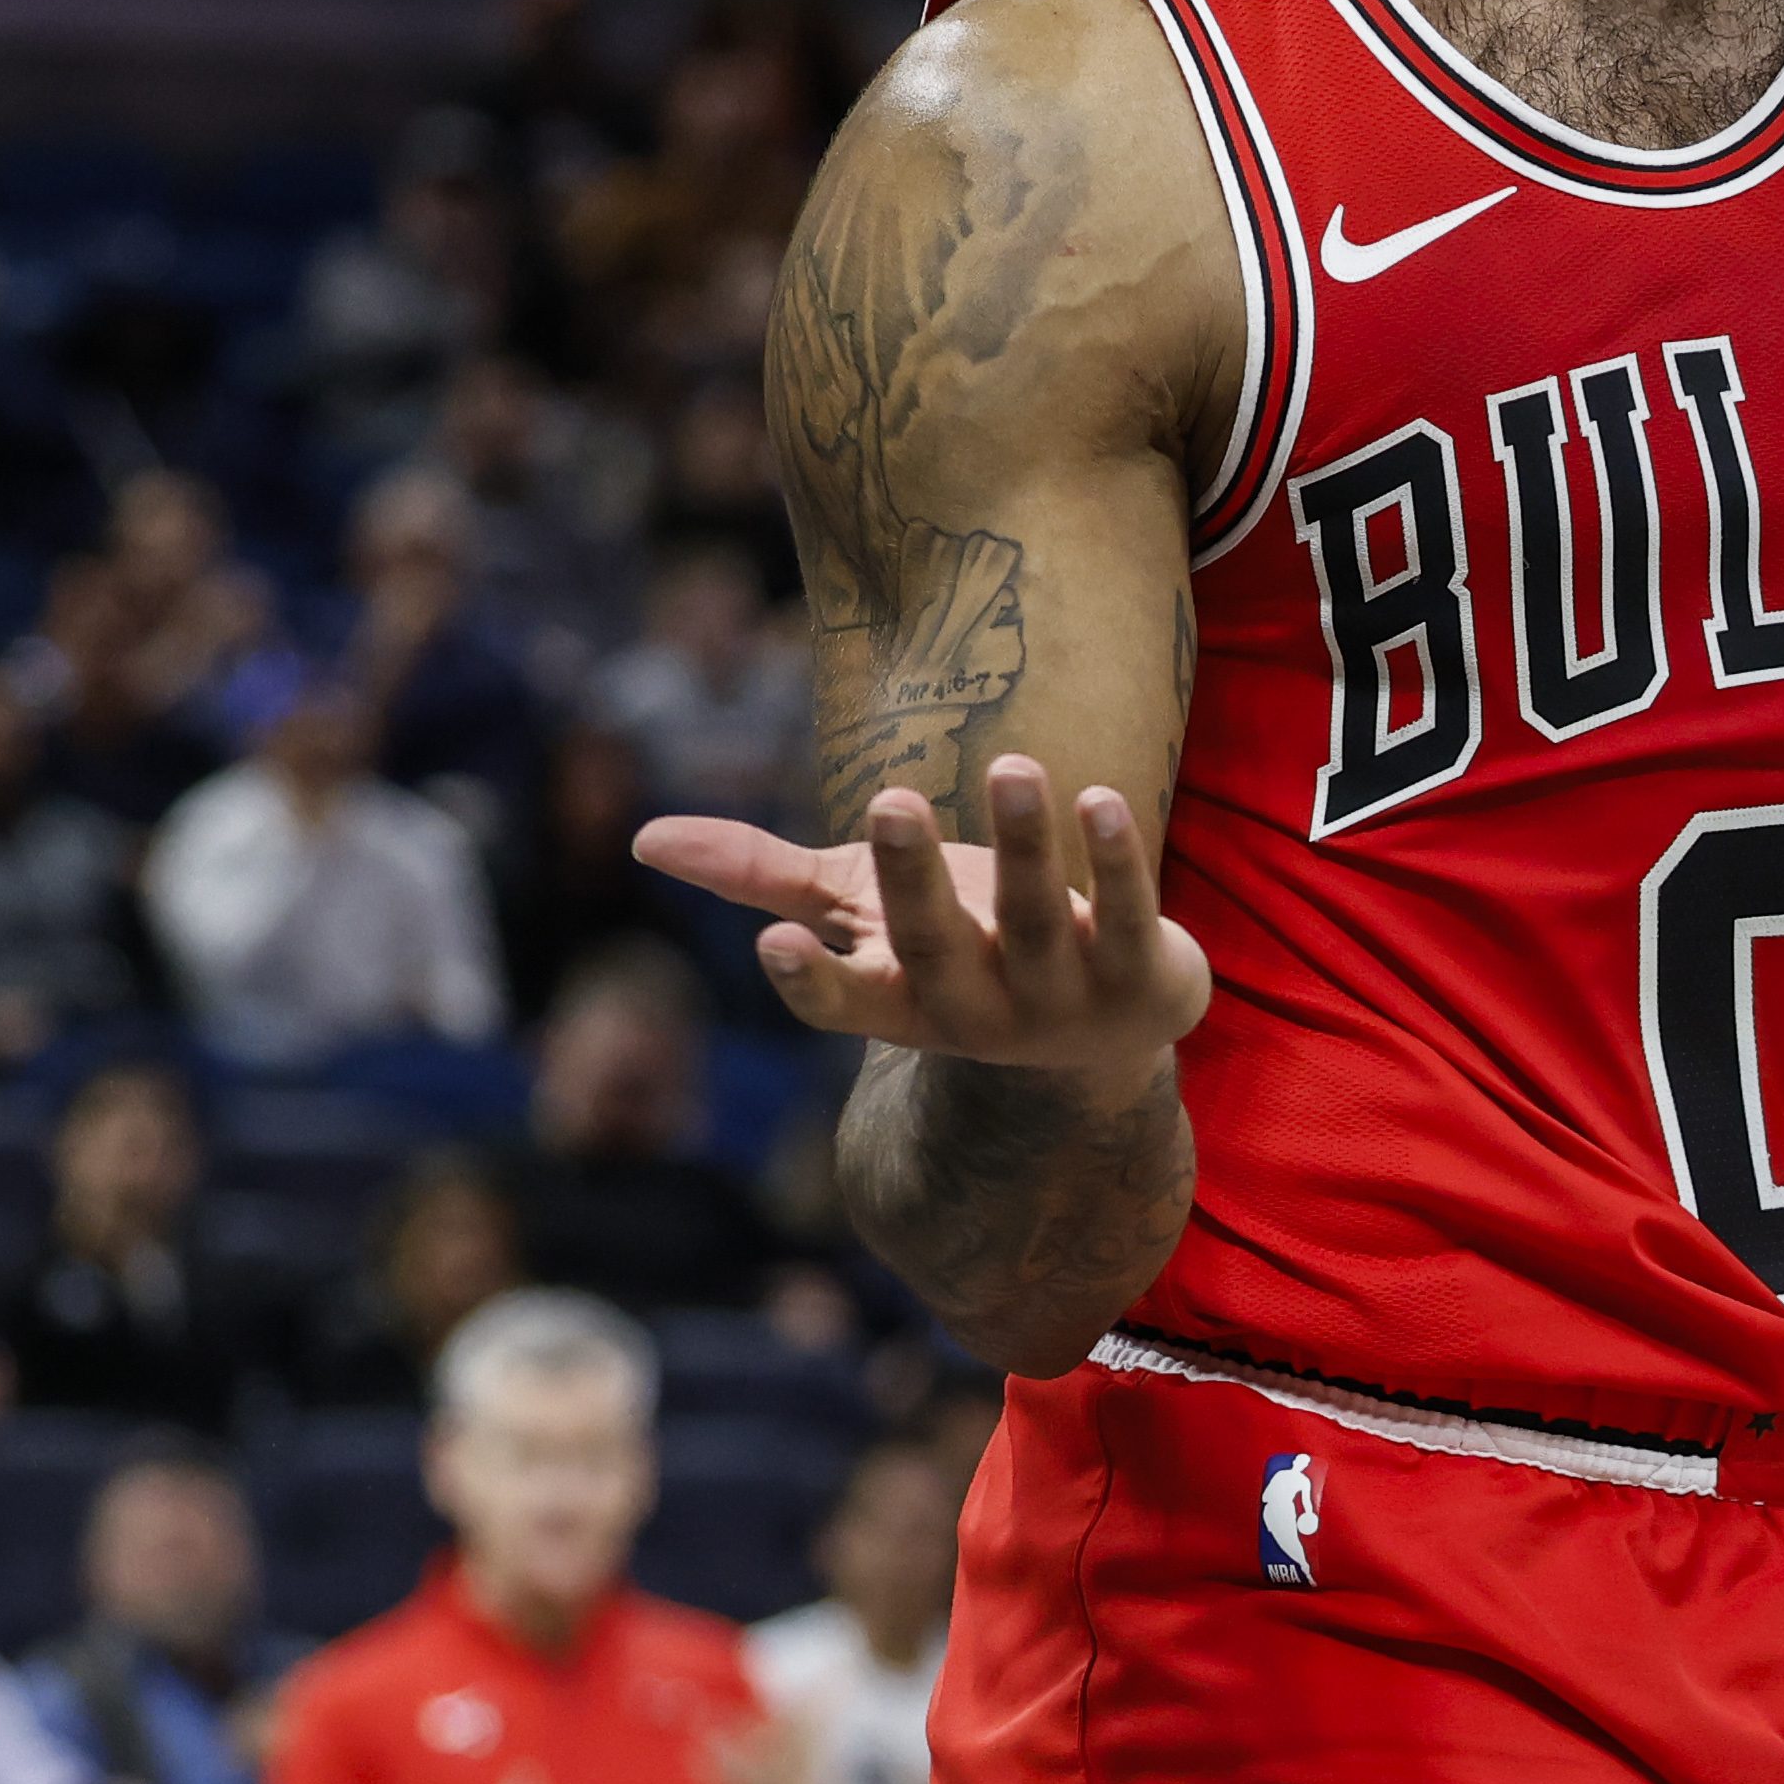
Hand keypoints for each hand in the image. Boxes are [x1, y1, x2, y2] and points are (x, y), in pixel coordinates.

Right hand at [639, 754, 1208, 1087]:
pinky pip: (1128, 914)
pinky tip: (1098, 798)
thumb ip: (760, 875)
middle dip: (916, 878)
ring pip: (1038, 922)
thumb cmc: (960, 943)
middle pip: (938, 946)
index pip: (843, 1005)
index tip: (777, 941)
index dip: (811, 981)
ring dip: (1022, 844)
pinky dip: (1114, 860)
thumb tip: (642, 838)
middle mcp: (975, 1010)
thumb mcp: (861, 912)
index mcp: (898, 1000)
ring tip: (1013, 765)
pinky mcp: (1141, 977)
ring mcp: (1062, 1000)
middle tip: (893, 797)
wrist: (1106, 1018)